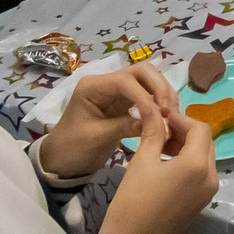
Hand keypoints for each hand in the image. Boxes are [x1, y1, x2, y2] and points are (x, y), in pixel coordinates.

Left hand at [42, 61, 176, 176]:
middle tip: (169, 111)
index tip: (158, 114)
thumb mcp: (98, 137)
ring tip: (171, 115)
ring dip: (162, 94)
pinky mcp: (124, 104)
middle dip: (159, 88)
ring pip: (147, 81)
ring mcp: (116, 92)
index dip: (145, 95)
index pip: (125, 80)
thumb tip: (157, 122)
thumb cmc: (74, 148)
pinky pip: (147, 96)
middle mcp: (106, 83)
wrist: (62, 161)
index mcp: (93, 86)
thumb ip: (127, 126)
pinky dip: (159, 104)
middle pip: (141, 72)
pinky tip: (166, 118)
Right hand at [98, 102, 219, 233]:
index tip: (160, 116)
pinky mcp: (202, 202)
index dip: (181, 118)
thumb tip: (154, 109)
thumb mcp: (142, 161)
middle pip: (206, 142)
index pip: (199, 128)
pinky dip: (189, 162)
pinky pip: (202, 173)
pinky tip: (166, 163)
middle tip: (160, 129)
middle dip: (185, 131)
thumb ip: (153, 131)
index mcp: (198, 165)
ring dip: (187, 146)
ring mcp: (209, 192)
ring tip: (160, 145)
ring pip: (205, 157)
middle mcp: (211, 177)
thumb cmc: (133, 201)